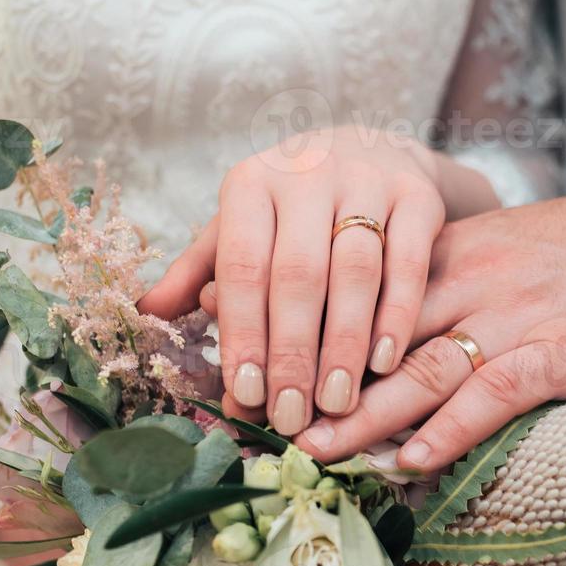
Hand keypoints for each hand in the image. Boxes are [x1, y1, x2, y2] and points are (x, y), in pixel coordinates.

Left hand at [139, 126, 497, 435]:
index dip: (243, 333)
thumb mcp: (240, 226)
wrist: (372, 148)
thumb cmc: (291, 207)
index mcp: (250, 184)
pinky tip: (384, 363)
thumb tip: (148, 311)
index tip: (245, 393)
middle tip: (291, 416)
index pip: (242, 266)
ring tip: (335, 403)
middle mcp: (306, 174)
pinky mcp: (417, 195)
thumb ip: (199, 270)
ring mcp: (367, 181)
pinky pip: (408, 263)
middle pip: (298, 274)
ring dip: (344, 345)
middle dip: (293, 352)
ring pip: (355, 272)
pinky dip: (396, 317)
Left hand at [294, 192, 565, 469]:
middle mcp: (468, 284)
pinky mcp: (562, 353)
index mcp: (437, 257)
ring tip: (321, 449)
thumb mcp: (467, 251)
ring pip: (429, 367)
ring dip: (371, 413)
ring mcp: (515, 320)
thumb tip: (323, 321)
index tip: (250, 364)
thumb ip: (404, 283)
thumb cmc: (541, 260)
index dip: (301, 331)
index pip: (356, 294)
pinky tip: (416, 458)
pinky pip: (501, 391)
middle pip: (380, 335)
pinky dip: (457, 426)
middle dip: (320, 380)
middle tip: (268, 419)